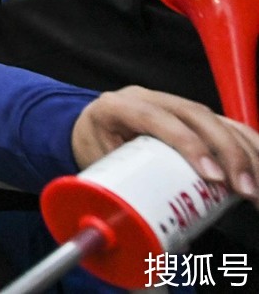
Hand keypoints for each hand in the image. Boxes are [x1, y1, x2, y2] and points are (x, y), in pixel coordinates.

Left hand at [71, 86, 258, 201]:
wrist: (90, 127)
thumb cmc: (94, 148)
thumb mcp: (97, 166)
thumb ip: (115, 194)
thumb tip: (138, 233)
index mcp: (117, 107)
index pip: (156, 119)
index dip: (188, 145)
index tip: (212, 177)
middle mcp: (149, 98)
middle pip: (196, 116)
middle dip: (228, 154)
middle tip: (245, 190)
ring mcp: (174, 103)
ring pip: (218, 119)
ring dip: (245, 153)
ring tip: (256, 189)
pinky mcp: (194, 115)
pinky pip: (229, 125)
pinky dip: (250, 146)